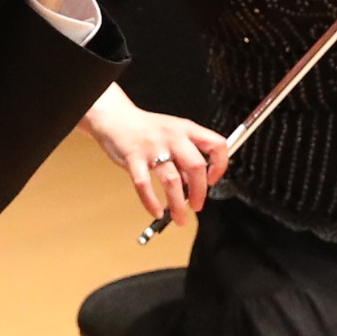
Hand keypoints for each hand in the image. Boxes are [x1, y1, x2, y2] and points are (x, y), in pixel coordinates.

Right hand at [85, 91, 227, 228]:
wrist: (116, 118)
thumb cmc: (146, 129)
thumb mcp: (173, 134)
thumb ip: (184, 157)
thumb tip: (195, 185)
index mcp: (186, 129)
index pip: (216, 145)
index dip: (220, 165)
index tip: (213, 180)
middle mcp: (173, 137)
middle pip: (196, 166)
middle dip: (199, 192)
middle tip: (197, 206)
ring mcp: (152, 147)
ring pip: (172, 180)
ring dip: (178, 204)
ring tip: (179, 217)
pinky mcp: (133, 158)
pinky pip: (144, 185)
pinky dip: (151, 202)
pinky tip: (156, 211)